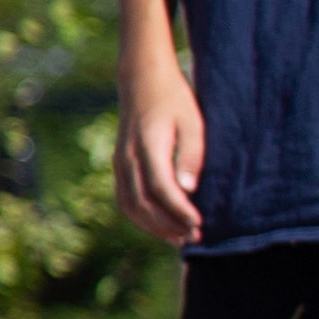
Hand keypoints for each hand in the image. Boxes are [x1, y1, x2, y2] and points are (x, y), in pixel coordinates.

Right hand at [115, 65, 206, 247]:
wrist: (142, 80)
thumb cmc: (175, 100)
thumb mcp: (193, 122)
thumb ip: (192, 155)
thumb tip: (188, 190)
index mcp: (147, 145)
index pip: (160, 187)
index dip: (179, 210)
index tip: (199, 224)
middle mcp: (127, 157)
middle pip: (142, 202)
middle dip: (168, 224)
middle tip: (195, 238)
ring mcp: (119, 162)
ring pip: (129, 205)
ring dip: (153, 226)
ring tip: (181, 238)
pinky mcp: (119, 165)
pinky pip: (125, 199)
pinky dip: (141, 217)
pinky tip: (163, 226)